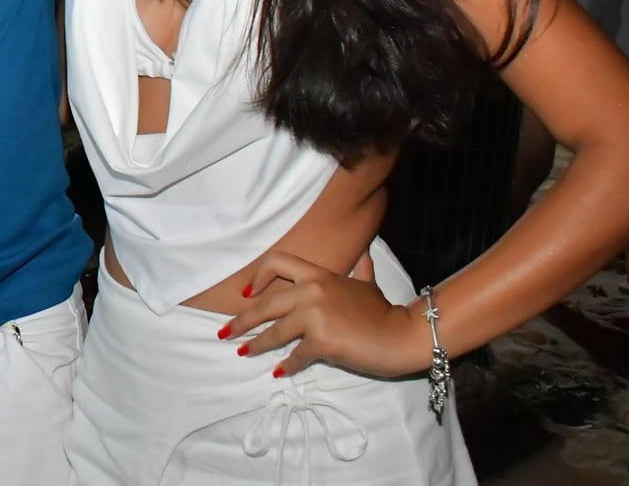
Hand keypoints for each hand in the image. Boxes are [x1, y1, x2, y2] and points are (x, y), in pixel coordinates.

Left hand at [219, 250, 429, 378]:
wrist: (403, 334)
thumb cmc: (384, 312)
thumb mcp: (368, 286)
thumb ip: (361, 272)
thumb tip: (365, 256)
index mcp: (318, 275)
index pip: (278, 262)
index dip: (257, 277)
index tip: (245, 293)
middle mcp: (312, 291)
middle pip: (265, 304)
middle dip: (242, 320)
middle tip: (225, 332)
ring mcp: (315, 316)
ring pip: (275, 332)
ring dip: (256, 345)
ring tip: (244, 352)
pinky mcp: (321, 341)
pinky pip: (296, 356)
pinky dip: (286, 366)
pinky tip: (279, 372)